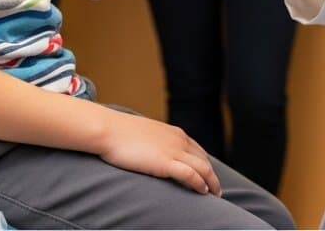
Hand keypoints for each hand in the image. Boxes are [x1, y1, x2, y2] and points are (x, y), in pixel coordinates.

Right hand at [97, 110, 220, 194]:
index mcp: (174, 133)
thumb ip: (155, 143)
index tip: (208, 176)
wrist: (109, 130)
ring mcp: (174, 151)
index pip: (198, 150)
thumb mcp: (145, 135)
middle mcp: (179, 140)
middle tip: (216, 189)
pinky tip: (203, 192)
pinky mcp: (166, 163)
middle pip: (204, 160)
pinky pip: (191, 175)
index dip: (205, 164)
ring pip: (203, 168)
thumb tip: (154, 152)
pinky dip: (200, 184)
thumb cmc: (120, 134)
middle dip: (212, 175)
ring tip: (215, 194)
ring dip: (212, 182)